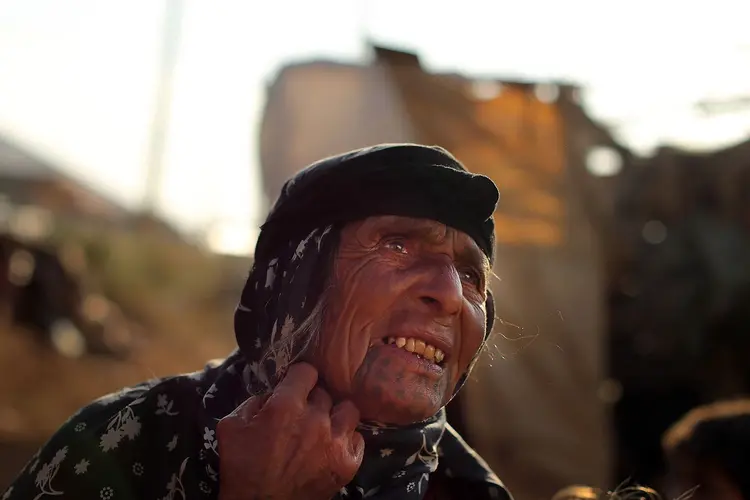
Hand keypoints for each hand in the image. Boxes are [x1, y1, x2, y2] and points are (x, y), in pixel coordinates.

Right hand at [217, 362, 364, 499]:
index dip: (299, 377)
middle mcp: (315, 419)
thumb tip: (275, 392)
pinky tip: (333, 445)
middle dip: (313, 399)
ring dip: (336, 415)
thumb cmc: (241, 468)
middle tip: (303, 413)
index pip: (307, 371)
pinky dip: (346, 440)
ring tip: (325, 425)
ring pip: (349, 410)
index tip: (295, 385)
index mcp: (286, 406)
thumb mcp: (232, 425)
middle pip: (325, 392)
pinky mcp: (347, 464)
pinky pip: (357, 439)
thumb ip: (255, 400)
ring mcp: (335, 442)